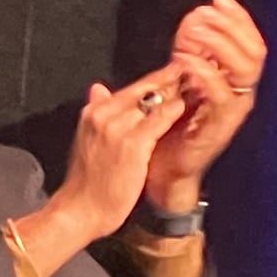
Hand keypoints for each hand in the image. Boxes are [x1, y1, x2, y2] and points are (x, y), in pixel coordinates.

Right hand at [16, 67, 183, 266]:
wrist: (80, 211)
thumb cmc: (87, 182)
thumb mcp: (86, 140)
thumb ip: (97, 113)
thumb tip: (98, 88)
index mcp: (93, 113)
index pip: (131, 88)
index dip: (156, 79)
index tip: (175, 70)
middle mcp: (103, 115)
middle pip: (143, 89)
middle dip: (170, 77)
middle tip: (193, 66)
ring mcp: (117, 128)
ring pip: (153, 100)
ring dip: (176, 90)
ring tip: (196, 81)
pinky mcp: (132, 144)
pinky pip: (158, 120)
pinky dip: (174, 110)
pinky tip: (186, 105)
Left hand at [144, 0, 265, 207]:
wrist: (163, 169)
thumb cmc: (171, 125)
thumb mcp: (182, 78)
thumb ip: (192, 48)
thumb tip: (197, 16)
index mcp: (236, 81)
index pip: (252, 42)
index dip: (239, 19)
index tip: (220, 0)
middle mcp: (242, 93)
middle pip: (255, 51)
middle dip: (232, 26)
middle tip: (208, 12)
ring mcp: (234, 110)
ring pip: (244, 69)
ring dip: (220, 44)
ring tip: (197, 30)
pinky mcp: (221, 126)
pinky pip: (220, 94)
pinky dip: (204, 72)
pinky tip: (184, 59)